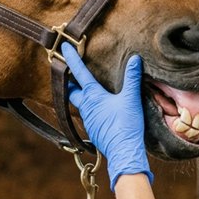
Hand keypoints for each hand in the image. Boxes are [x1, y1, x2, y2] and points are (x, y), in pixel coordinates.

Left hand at [61, 44, 151, 191]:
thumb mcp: (131, 99)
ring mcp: (88, 120)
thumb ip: (132, 78)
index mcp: (93, 96)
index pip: (79, 72)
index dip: (71, 58)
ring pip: (79, 104)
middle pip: (71, 90)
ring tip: (84, 90)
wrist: (123, 152)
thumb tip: (134, 59)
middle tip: (66, 71)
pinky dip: (89, 109)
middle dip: (68, 80)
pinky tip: (98, 110)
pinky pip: (88, 116)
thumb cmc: (126, 125)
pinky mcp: (93, 131)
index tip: (63, 46)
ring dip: (79, 95)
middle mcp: (86, 107)